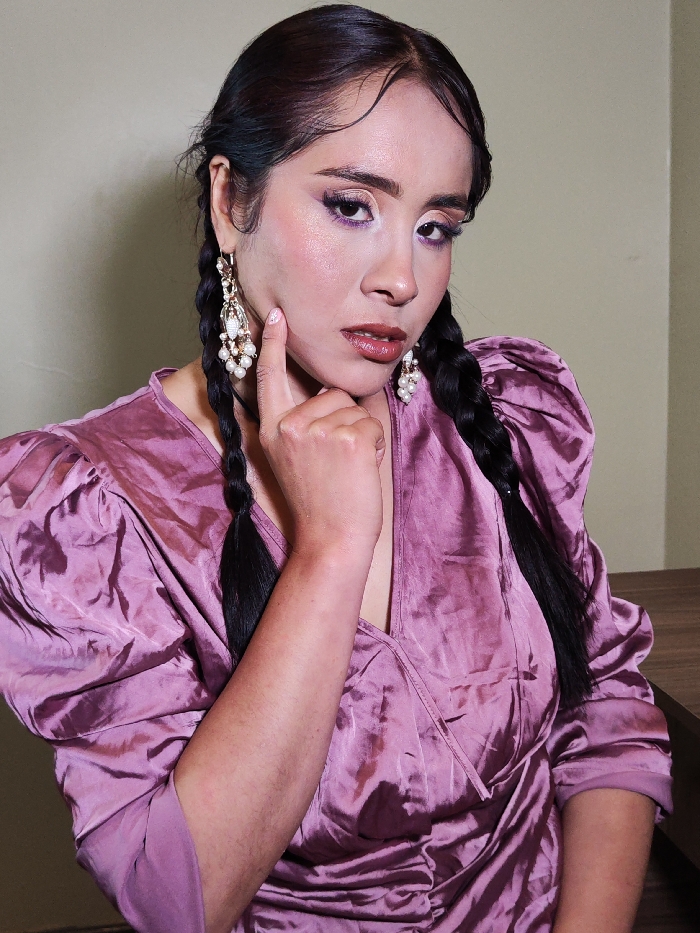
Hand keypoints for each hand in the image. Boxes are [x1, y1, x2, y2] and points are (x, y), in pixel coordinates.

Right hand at [256, 308, 385, 558]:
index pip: (269, 378)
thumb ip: (301, 426)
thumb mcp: (294, 460)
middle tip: (335, 463)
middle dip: (344, 420)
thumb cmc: (319, 504)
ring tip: (345, 469)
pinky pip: (372, 422)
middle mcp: (288, 426)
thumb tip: (328, 393)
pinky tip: (360, 470)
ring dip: (360, 434)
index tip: (275, 314)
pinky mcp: (346, 437)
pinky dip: (374, 444)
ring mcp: (316, 430)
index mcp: (271, 431)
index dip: (271, 344)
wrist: (330, 541)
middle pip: (331, 394)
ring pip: (354, 408)